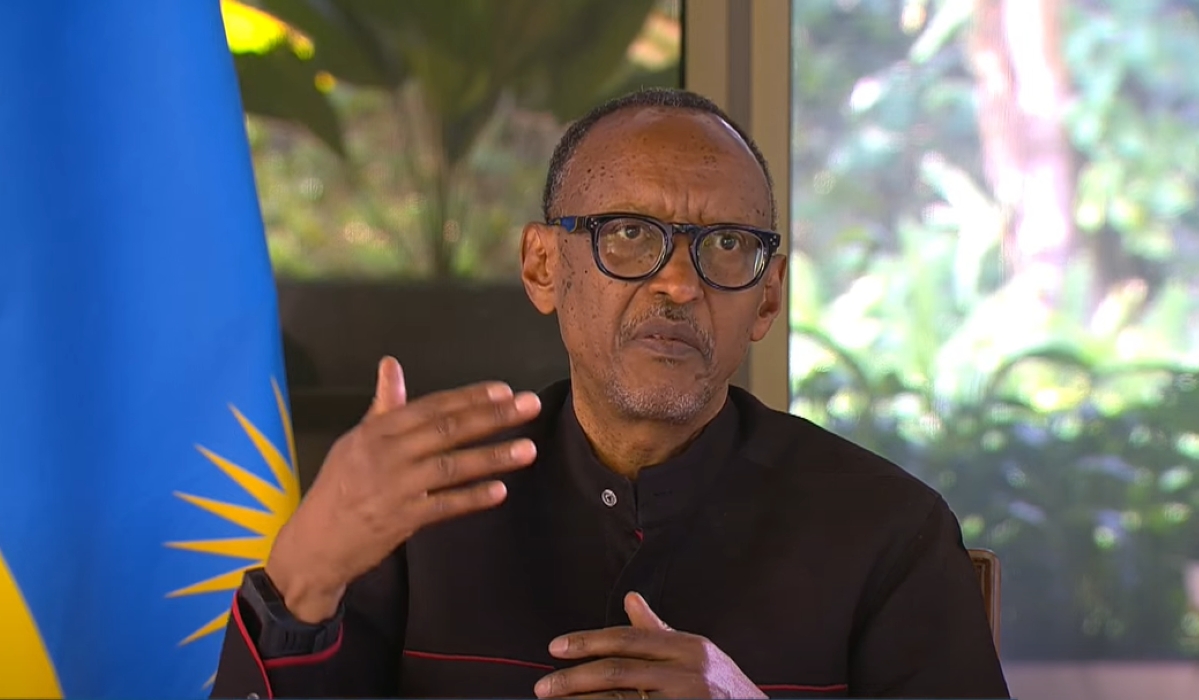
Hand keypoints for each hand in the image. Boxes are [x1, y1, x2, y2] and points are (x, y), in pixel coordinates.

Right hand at [265, 356, 540, 621]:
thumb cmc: (337, 488)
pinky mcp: (402, 519)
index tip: (504, 390)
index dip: (469, 397)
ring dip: (493, 457)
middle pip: (448, 430)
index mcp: (377, 430)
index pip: (431, 406)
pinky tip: (500, 492)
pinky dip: (472, 498)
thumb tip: (390, 365)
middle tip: (530, 405)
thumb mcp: (354, 442)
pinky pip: (444, 505)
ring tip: (528, 449)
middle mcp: (387, 453)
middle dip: (492, 416)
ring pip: (452, 466)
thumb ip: (383, 407)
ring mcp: (396, 487)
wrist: (314, 545)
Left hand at [534, 593, 765, 698]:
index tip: (556, 647)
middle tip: (544, 686)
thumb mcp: (696, 652)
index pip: (627, 639)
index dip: (588, 642)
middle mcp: (687, 672)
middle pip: (618, 671)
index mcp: (687, 646)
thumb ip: (658, 629)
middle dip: (574, 678)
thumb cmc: (724, 688)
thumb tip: (631, 600)